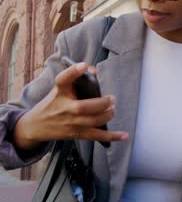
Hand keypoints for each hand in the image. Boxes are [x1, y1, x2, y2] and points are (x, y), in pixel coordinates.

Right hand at [14, 62, 128, 148]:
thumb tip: (94, 71)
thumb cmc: (52, 103)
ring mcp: (71, 122)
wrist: (37, 125)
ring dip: (107, 115)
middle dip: (102, 103)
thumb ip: (76, 78)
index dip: (73, 71)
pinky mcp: (77, 134)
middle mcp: (65, 108)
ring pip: (93, 121)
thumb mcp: (60, 88)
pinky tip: (124, 135)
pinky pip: (96, 136)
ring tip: (112, 109)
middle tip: (111, 98)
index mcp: (59, 92)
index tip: (83, 65)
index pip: (63, 80)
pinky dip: (112, 136)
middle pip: (85, 107)